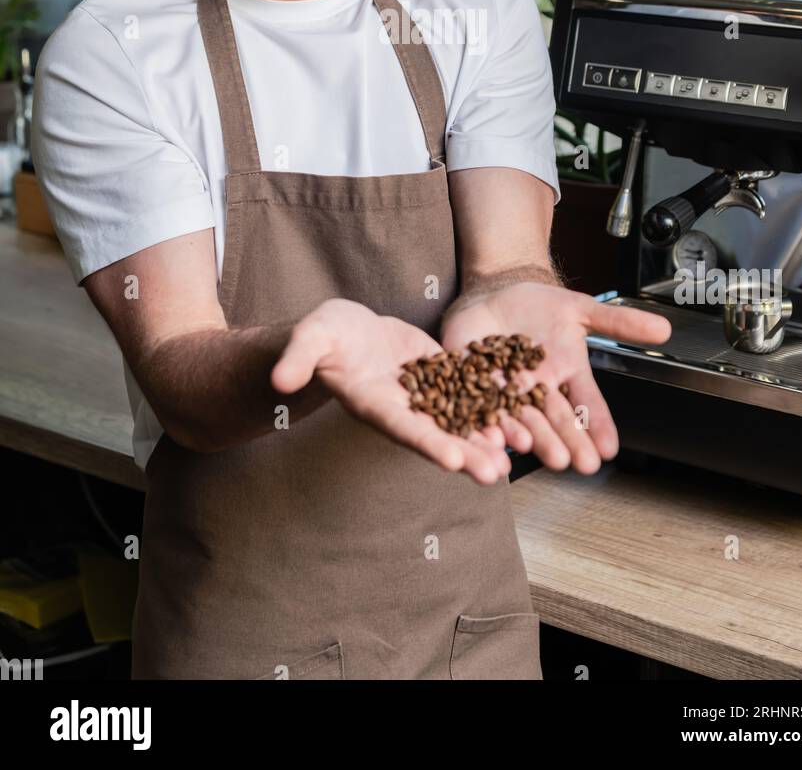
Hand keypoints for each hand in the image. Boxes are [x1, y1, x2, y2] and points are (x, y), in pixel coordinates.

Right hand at [270, 297, 510, 485]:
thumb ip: (298, 359)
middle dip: (467, 454)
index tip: (453, 460)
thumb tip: (280, 380)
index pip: (402, 427)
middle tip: (497, 474)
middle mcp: (403, 407)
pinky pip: (469, 392)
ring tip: (518, 453)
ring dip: (487, 437)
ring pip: (459, 419)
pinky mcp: (439, 375)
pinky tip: (520, 415)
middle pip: (438, 434)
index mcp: (374, 403)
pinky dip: (491, 405)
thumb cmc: (324, 334)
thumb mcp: (310, 338)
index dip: (428, 442)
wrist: (345, 329)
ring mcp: (423, 394)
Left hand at [441, 282, 671, 474]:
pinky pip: (476, 404)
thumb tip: (664, 327)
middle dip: (565, 442)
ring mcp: (506, 389)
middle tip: (580, 463)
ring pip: (517, 418)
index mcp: (566, 377)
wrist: (499, 293)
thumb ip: (619, 322)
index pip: (587, 406)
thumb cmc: (542, 307)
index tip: (610, 450)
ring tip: (533, 450)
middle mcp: (538, 390)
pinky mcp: (472, 380)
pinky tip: (489, 437)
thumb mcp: (582, 310)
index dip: (599, 427)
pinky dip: (482, 422)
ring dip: (525, 436)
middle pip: (553, 421)